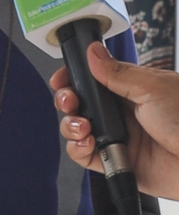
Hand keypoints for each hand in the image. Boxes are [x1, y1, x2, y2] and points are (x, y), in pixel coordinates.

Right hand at [50, 42, 178, 198]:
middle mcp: (122, 112)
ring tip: (81, 125)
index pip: (93, 78)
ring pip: (77, 129)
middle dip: (67, 100)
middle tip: (69, 100)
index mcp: (131, 88)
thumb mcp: (152, 87)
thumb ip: (118, 72)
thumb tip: (93, 52)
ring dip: (70, 125)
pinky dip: (78, 148)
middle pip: (80, 103)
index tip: (62, 78)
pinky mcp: (116, 162)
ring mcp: (118, 137)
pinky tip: (86, 143)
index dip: (74, 77)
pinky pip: (85, 156)